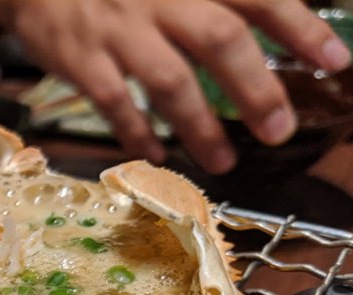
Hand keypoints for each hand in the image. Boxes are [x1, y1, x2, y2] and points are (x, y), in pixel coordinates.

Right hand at [10, 0, 350, 172]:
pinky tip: (159, 155)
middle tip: (277, 131)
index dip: (299, 28)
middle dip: (255, 89)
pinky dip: (139, 132)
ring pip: (170, 81)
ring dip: (200, 127)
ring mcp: (120, 30)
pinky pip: (116, 103)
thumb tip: (254, 32)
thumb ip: (209, 0)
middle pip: (220, 40)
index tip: (334, 62)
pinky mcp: (83, 59)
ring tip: (223, 161)